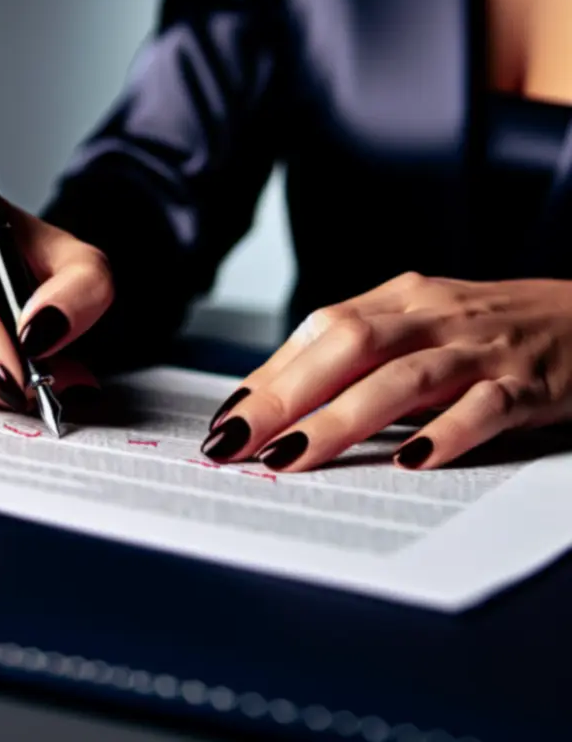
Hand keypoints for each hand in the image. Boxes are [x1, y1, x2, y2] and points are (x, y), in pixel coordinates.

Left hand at [201, 272, 571, 470]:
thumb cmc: (487, 330)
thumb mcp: (419, 326)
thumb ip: (358, 354)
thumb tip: (275, 397)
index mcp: (399, 298)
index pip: (320, 329)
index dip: (271, 374)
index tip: (228, 418)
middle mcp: (432, 315)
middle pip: (349, 345)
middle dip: (287, 395)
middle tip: (238, 441)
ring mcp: (482, 349)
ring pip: (404, 378)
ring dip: (343, 418)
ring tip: (293, 457)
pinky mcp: (530, 384)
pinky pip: (485, 407)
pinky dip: (446, 432)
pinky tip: (410, 460)